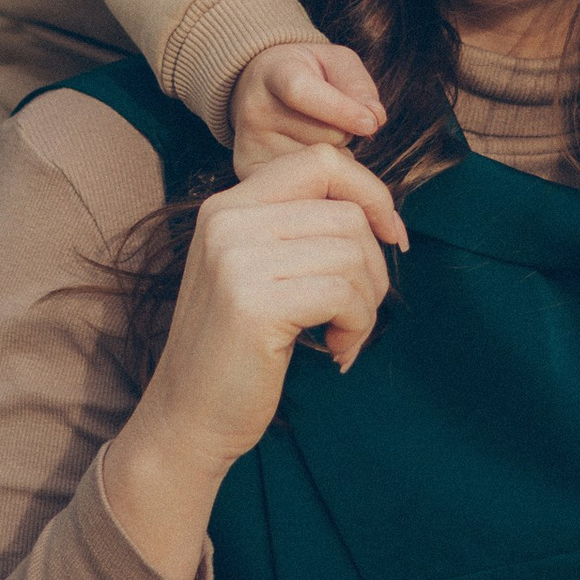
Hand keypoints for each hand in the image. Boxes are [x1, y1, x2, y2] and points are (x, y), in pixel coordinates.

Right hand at [102, 146, 407, 579]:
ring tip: (343, 335)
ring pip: (352, 253)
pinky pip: (344, 294)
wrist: (188, 417)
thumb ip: (299, 230)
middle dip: (374, 266)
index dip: (371, 192)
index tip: (392, 235)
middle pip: (346, 213)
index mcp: (227, 206)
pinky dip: (357, 327)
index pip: (321, 162)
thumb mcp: (258, 270)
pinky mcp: (253, 304)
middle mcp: (226, 220)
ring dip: (366, 304)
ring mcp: (236, 260)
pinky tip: (335, 350)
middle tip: (357, 312)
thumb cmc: (237, 349)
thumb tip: (381, 209)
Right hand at [230, 38, 385, 175]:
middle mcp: (255, 110)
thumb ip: (358, 84)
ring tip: (315, 135)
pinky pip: (309, 188)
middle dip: (344, 131)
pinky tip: (309, 159)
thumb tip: (375, 119)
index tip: (371, 124)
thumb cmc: (308, 74)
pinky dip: (323, 179)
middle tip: (331, 120)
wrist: (260, 90)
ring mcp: (251, 146)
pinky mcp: (251, 174)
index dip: (340, 109)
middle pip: (323, 136)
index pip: (301, 92)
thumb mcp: (334, 62)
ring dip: (335, 155)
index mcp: (272, 73)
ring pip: (320, 167)